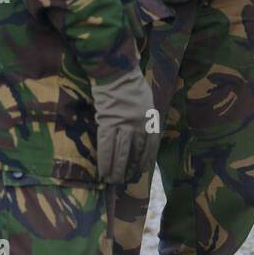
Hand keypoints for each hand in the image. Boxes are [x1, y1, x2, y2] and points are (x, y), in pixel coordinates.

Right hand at [92, 69, 159, 183]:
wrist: (118, 74)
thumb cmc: (132, 85)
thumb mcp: (147, 101)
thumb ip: (146, 118)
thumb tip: (143, 134)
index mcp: (150, 119)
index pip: (150, 144)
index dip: (146, 158)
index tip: (142, 170)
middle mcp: (139, 124)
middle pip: (135, 150)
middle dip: (130, 167)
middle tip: (126, 180)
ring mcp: (123, 124)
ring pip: (121, 151)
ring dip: (117, 168)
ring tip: (114, 180)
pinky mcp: (107, 123)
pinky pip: (105, 145)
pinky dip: (104, 159)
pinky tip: (103, 170)